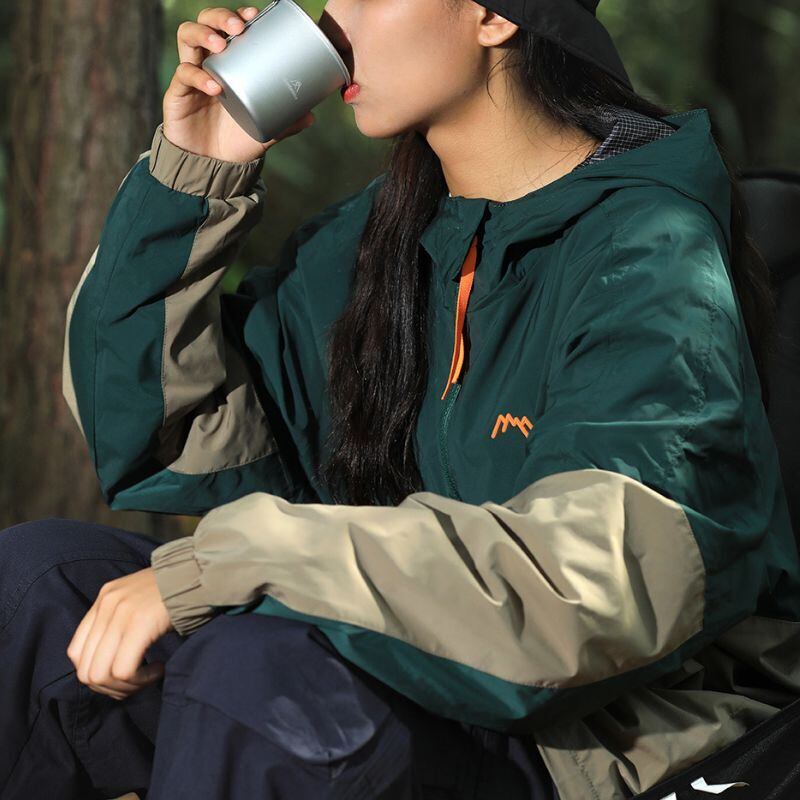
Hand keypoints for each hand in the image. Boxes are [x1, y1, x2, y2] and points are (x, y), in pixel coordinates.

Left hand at [67, 567, 174, 699]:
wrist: (201, 573)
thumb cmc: (175, 591)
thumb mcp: (137, 600)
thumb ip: (118, 622)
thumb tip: (109, 661)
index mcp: (103, 599)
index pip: (76, 653)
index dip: (96, 674)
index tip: (123, 675)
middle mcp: (106, 605)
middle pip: (86, 670)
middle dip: (111, 687)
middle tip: (137, 682)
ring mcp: (121, 613)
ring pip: (101, 674)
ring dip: (125, 686)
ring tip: (148, 676)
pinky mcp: (140, 623)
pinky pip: (123, 670)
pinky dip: (139, 680)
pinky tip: (158, 669)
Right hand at [164, 5, 315, 161]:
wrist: (213, 168)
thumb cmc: (237, 142)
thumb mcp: (266, 131)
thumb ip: (286, 123)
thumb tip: (312, 116)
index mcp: (229, 65)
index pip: (228, 28)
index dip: (238, 15)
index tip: (254, 14)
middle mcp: (208, 63)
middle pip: (205, 22)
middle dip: (219, 16)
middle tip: (237, 26)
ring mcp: (191, 75)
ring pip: (186, 35)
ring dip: (203, 34)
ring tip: (220, 45)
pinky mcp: (177, 92)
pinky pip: (183, 74)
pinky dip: (198, 76)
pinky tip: (215, 87)